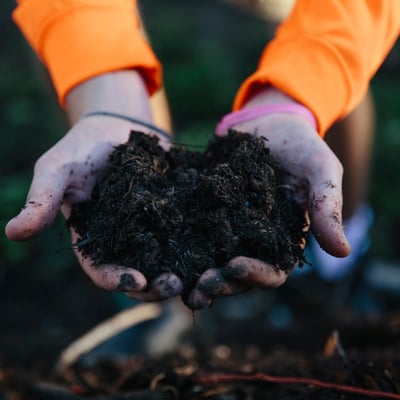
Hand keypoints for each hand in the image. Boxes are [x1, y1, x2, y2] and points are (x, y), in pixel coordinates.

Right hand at [5, 71, 182, 301]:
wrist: (118, 127)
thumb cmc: (82, 147)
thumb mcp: (58, 169)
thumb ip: (43, 199)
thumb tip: (13, 232)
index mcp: (94, 239)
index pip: (102, 270)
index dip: (116, 280)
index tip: (137, 281)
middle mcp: (124, 241)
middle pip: (140, 274)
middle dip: (155, 286)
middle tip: (175, 285)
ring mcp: (151, 230)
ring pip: (166, 260)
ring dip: (182, 272)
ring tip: (199, 276)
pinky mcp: (174, 215)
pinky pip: (188, 234)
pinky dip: (200, 245)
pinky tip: (216, 249)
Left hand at [187, 87, 349, 308]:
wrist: (270, 123)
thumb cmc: (301, 147)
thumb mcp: (320, 171)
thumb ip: (326, 207)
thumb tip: (343, 252)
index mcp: (282, 242)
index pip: (271, 272)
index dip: (254, 275)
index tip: (234, 266)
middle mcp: (253, 243)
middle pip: (235, 276)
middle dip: (218, 283)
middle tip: (198, 286)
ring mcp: (227, 230)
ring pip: (210, 262)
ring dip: (194, 276)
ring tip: (175, 281)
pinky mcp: (205, 214)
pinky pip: (190, 234)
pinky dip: (177, 245)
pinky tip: (158, 250)